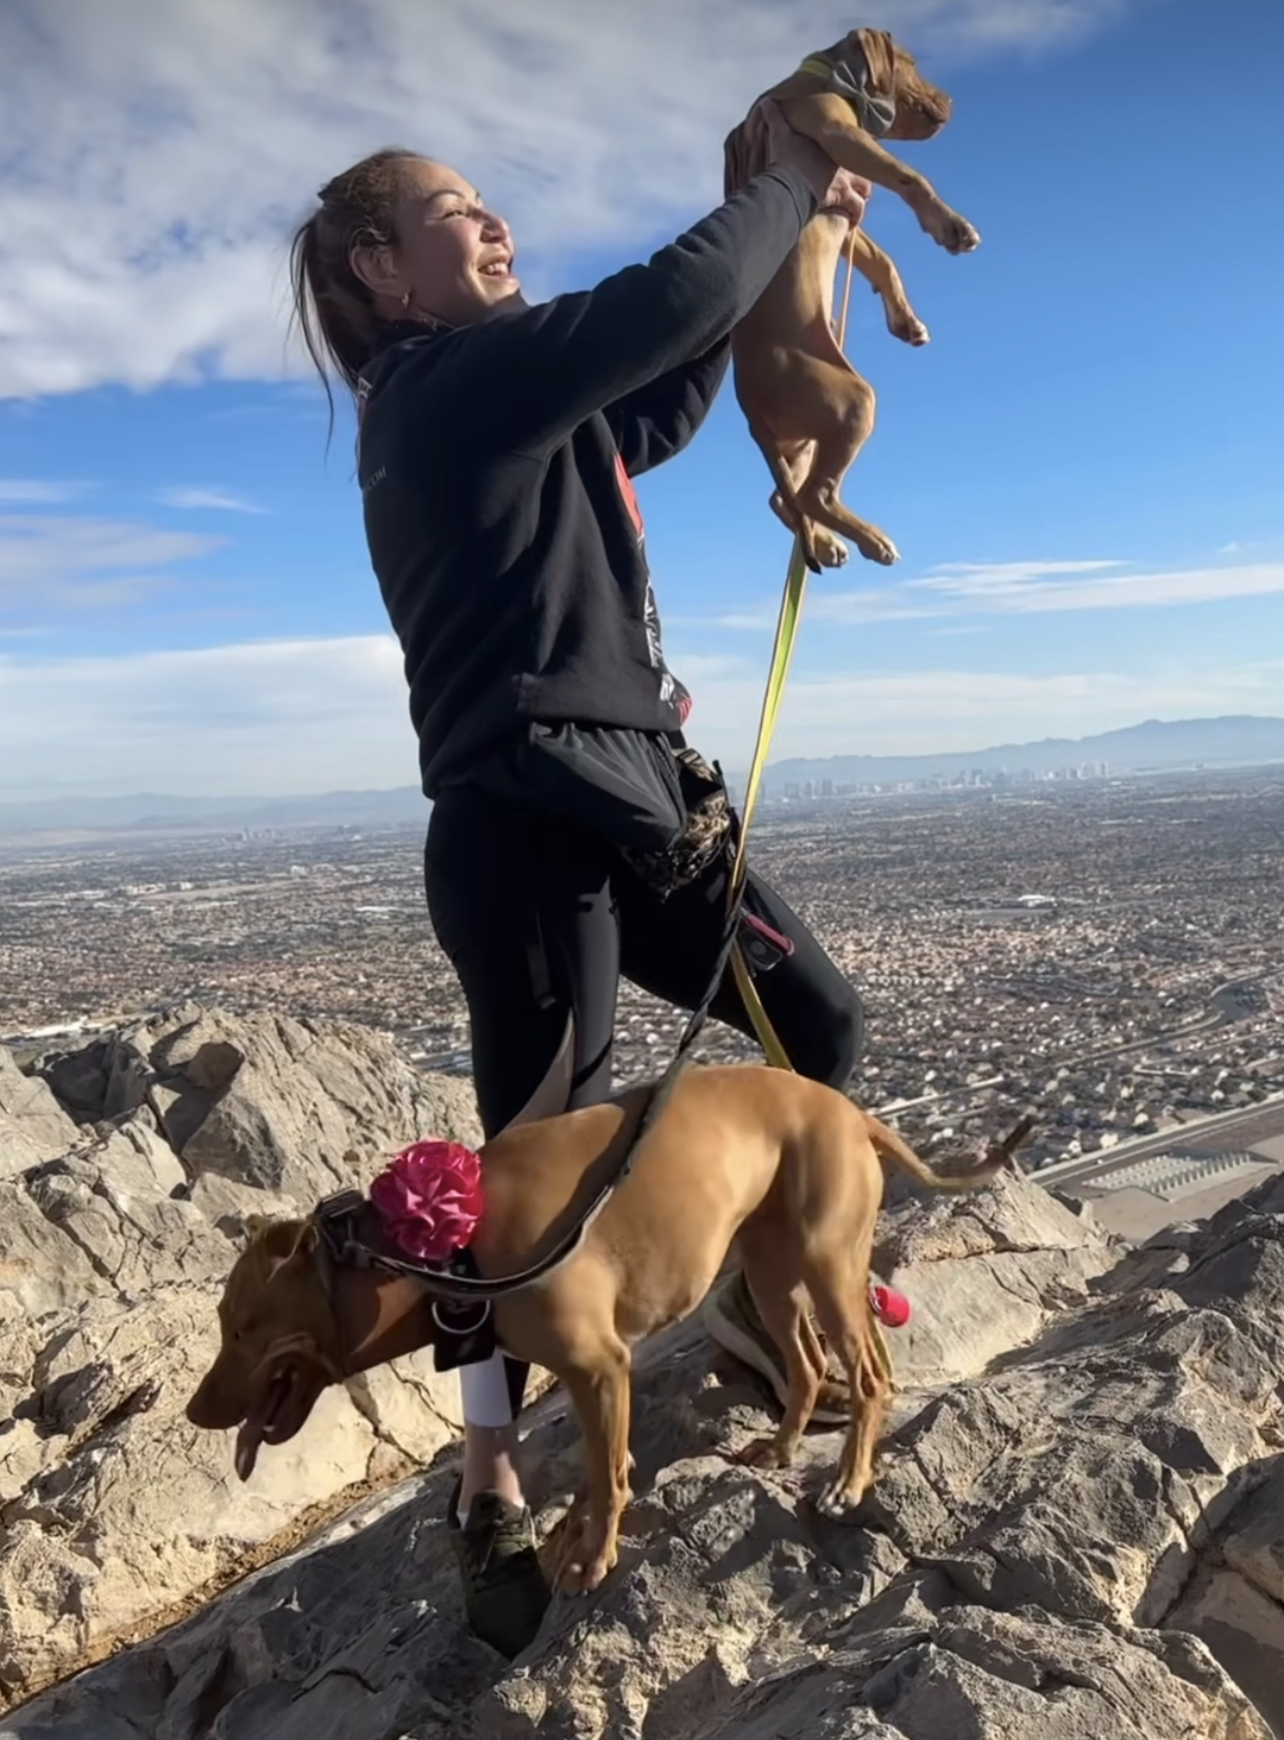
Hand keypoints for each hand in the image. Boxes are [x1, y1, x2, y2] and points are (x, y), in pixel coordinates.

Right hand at [757, 99, 870, 223]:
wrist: (789, 180)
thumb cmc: (785, 159)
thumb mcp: (778, 134)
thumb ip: (774, 119)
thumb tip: (767, 103)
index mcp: (829, 148)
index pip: (847, 150)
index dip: (848, 158)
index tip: (847, 167)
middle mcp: (842, 162)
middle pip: (859, 168)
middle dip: (860, 182)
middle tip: (858, 190)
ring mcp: (844, 180)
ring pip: (864, 189)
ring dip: (860, 200)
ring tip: (856, 211)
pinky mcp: (842, 198)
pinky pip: (856, 208)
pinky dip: (856, 217)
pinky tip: (853, 224)